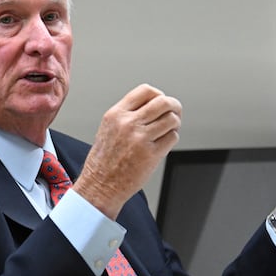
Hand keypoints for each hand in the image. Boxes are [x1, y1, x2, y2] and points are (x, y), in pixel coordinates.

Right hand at [73, 84, 181, 218]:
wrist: (100, 184)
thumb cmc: (104, 159)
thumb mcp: (108, 127)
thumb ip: (128, 114)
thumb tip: (153, 105)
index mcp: (116, 114)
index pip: (146, 91)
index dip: (159, 95)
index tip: (161, 102)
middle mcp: (128, 123)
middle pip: (163, 102)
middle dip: (174, 106)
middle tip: (175, 112)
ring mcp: (140, 139)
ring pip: (171, 119)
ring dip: (175, 124)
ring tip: (168, 130)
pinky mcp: (151, 154)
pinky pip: (172, 138)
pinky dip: (172, 139)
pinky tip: (163, 143)